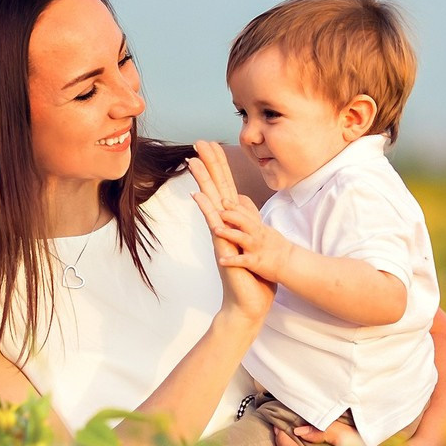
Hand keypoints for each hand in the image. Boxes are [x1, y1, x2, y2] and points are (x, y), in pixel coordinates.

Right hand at [187, 141, 273, 322]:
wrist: (248, 303)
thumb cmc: (252, 276)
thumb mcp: (252, 241)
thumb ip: (245, 219)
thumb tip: (241, 199)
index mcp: (233, 222)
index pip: (226, 187)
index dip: (221, 166)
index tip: (213, 144)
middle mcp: (223, 225)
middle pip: (216, 188)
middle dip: (209, 164)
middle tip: (199, 141)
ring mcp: (221, 235)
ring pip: (211, 201)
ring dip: (203, 181)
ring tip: (193, 159)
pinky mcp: (222, 247)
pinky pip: (214, 224)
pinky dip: (207, 209)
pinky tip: (198, 194)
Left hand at [205, 193, 290, 282]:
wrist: (291, 263)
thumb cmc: (277, 247)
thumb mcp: (266, 229)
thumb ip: (253, 220)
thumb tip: (244, 208)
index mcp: (259, 228)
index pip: (246, 213)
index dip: (234, 206)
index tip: (223, 200)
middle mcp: (257, 236)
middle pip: (244, 222)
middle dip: (231, 215)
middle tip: (218, 211)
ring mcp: (256, 248)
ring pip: (242, 238)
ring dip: (229, 233)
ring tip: (216, 230)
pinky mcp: (256, 262)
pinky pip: (243, 261)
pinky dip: (232, 260)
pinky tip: (221, 260)